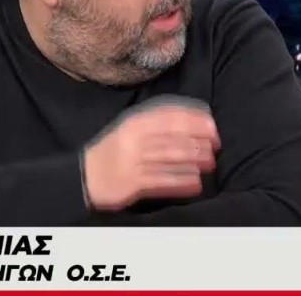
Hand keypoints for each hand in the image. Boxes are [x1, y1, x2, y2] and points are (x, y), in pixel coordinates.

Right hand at [82, 99, 220, 211]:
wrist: (84, 177)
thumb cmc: (113, 152)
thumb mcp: (129, 129)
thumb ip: (156, 123)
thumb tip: (192, 122)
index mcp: (134, 123)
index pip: (169, 116)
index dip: (194, 120)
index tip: (212, 126)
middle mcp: (134, 140)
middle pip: (173, 138)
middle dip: (198, 142)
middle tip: (215, 147)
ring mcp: (133, 162)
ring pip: (170, 159)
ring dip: (194, 161)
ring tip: (209, 163)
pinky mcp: (132, 184)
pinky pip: (163, 182)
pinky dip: (181, 182)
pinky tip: (195, 184)